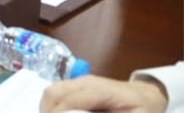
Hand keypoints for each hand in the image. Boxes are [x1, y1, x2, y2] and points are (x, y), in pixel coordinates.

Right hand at [41, 75, 167, 112]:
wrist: (145, 95)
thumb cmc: (141, 110)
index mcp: (98, 91)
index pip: (68, 101)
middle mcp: (84, 82)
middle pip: (53, 92)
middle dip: (46, 111)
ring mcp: (79, 81)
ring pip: (51, 91)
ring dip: (47, 108)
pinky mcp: (77, 85)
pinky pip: (56, 93)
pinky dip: (51, 106)